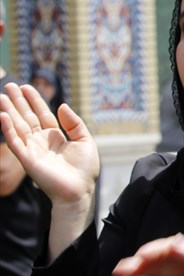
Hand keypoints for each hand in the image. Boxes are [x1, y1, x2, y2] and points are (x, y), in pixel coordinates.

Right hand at [0, 82, 98, 255]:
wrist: (80, 190)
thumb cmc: (85, 169)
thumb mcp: (85, 141)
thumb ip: (74, 123)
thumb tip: (62, 105)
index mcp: (55, 137)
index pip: (42, 114)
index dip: (34, 101)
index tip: (26, 87)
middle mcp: (41, 141)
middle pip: (27, 117)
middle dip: (18, 102)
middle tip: (10, 85)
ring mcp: (32, 149)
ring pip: (18, 126)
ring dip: (9, 112)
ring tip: (1, 96)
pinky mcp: (27, 159)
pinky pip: (15, 142)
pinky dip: (8, 129)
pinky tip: (3, 115)